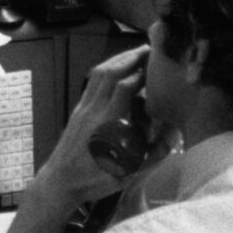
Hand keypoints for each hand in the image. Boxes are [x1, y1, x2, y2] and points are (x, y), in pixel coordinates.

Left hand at [34, 46, 152, 206]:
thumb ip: (149, 159)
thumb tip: (172, 143)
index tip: (158, 66)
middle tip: (150, 50)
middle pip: (110, 73)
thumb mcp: (125, 174)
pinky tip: (116, 68)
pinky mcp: (78, 110)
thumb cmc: (93, 180)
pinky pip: (91, 82)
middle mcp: (94, 111)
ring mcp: (83, 108)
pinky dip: (106, 69)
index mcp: (107, 125)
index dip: (141, 73)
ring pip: (98, 74)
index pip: (124, 87)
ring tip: (135, 53)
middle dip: (131, 58)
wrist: (60, 182)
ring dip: (117, 60)